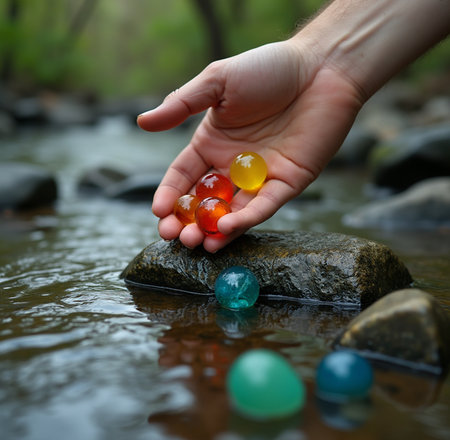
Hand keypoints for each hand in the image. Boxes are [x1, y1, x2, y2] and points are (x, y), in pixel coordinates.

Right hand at [137, 39, 363, 251]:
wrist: (321, 67)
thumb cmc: (267, 68)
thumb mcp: (218, 82)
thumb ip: (181, 105)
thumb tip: (142, 122)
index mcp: (212, 144)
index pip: (183, 176)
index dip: (169, 195)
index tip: (157, 212)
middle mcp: (232, 166)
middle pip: (204, 201)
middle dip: (187, 221)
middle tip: (173, 237)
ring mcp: (260, 178)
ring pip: (232, 212)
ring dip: (213, 230)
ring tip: (195, 243)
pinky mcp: (287, 184)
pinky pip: (264, 206)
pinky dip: (246, 219)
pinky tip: (226, 229)